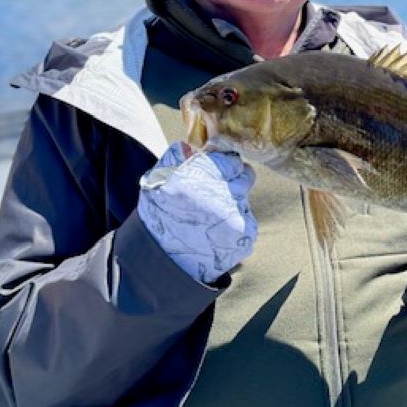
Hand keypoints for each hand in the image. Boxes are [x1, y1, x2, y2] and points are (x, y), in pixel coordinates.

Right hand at [138, 142, 256, 284]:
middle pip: (245, 176)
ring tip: (210, 218)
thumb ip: (177, 156)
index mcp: (201, 176)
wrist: (160, 261)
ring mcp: (236, 218)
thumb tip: (194, 145)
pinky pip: (247, 222)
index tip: (217, 172)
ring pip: (245, 200)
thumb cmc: (159, 217)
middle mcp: (222, 195)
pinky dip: (235, 225)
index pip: (231, 160)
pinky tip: (215, 232)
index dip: (224, 165)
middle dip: (234, 180)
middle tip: (217, 192)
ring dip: (233, 204)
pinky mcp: (245, 238)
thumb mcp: (158, 179)